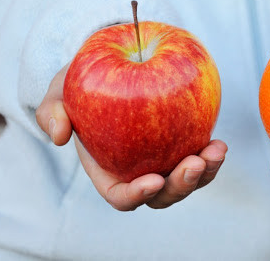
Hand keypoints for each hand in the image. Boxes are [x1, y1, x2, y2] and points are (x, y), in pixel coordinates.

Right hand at [36, 64, 227, 210]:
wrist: (109, 71)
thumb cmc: (80, 87)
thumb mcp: (58, 94)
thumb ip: (51, 112)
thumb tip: (60, 136)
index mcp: (108, 171)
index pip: (122, 197)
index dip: (137, 196)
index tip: (153, 180)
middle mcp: (138, 172)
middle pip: (163, 195)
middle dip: (181, 186)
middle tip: (194, 163)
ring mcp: (163, 160)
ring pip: (188, 181)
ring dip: (205, 173)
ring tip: (216, 150)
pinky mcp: (181, 143)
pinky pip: (199, 157)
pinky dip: (210, 155)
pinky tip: (218, 141)